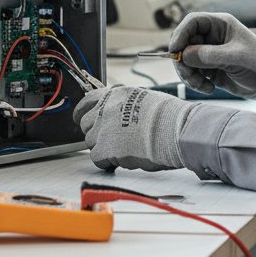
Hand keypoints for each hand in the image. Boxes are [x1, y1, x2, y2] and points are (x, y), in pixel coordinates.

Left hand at [73, 86, 193, 172]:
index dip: (83, 113)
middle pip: (87, 124)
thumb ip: (124, 104)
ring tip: (121, 151)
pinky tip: (118, 162)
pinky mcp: (106, 149)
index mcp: (115, 94)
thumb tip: (117, 112)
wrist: (175, 131)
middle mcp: (106, 109)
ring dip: (102, 147)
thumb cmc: (168, 117)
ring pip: (91, 142)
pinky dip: (106, 162)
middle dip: (96, 133)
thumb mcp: (143, 98)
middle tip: (110, 140)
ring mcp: (104, 128)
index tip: (80, 119)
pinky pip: (97, 158)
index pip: (87, 101)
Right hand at [169, 12, 255, 103]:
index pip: (193, 21)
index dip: (181, 33)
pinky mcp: (208, 68)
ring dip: (188, 74)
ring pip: (185, 60)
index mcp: (220, 24)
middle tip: (188, 75)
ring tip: (203, 86)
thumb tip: (184, 55)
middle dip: (183, 60)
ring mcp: (209, 53)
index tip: (175, 51)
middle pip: (184, 42)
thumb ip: (210, 55)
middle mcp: (212, 36)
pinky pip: (192, 73)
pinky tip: (209, 88)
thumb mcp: (236, 58)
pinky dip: (195, 82)